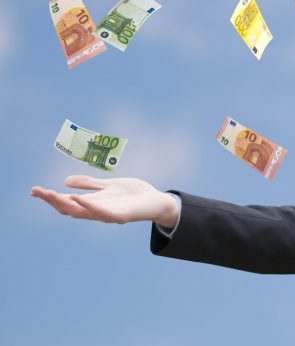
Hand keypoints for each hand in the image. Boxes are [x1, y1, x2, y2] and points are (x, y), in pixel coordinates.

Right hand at [30, 175, 179, 227]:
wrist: (157, 201)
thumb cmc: (133, 194)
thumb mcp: (108, 186)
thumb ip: (90, 184)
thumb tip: (65, 182)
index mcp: (93, 204)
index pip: (67, 202)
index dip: (50, 197)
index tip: (33, 190)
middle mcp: (97, 211)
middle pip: (69, 208)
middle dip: (52, 200)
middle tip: (36, 191)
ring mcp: (108, 214)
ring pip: (82, 212)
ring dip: (66, 204)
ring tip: (52, 194)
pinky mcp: (122, 216)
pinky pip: (103, 214)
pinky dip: (91, 208)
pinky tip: (80, 200)